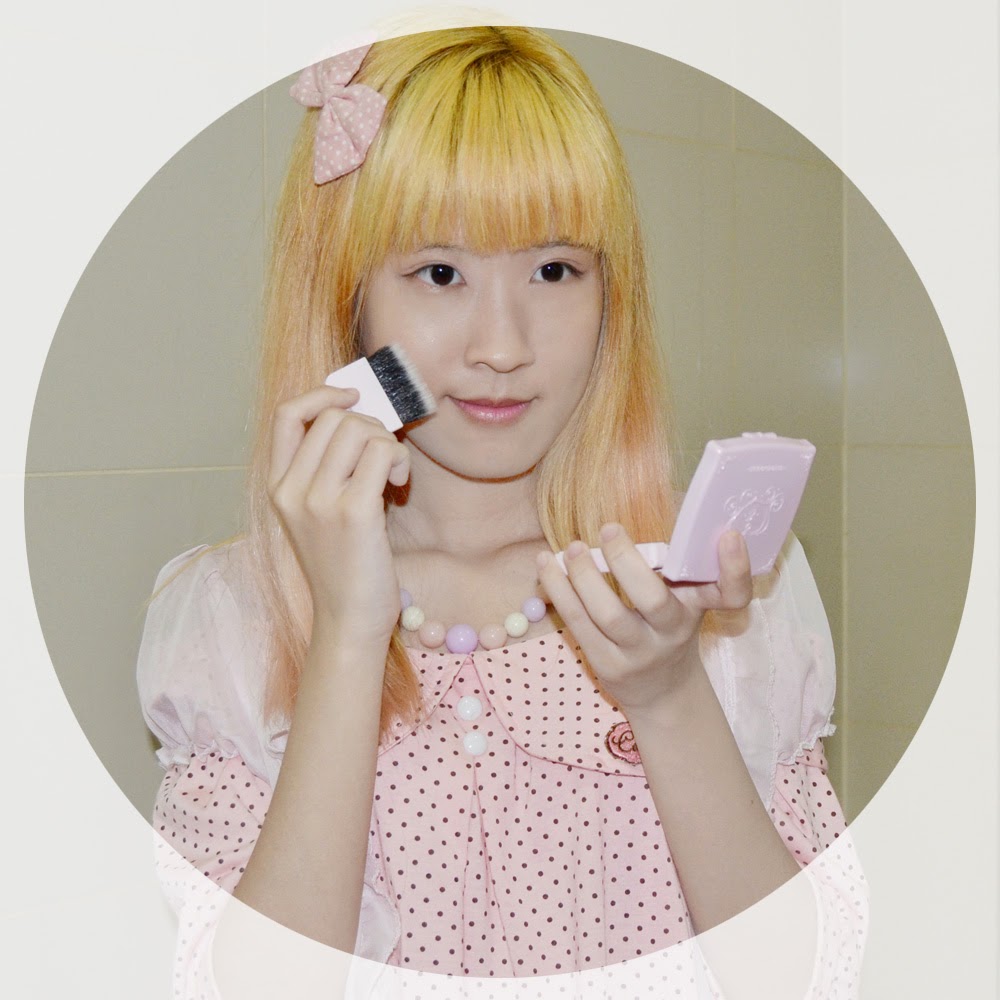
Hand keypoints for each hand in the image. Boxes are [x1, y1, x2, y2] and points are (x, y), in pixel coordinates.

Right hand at [268, 385, 409, 648]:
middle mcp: (291, 490)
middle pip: (334, 417)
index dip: (322, 395)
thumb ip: (328, 468)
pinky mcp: (353, 512)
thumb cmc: (345, 565)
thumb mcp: (321, 513)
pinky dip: (399, 460)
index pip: (287, 415)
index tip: (353, 397)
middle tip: (384, 457)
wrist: (349, 620)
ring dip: (388, 442)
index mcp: (278, 487)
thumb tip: (361, 415)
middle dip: (370, 425)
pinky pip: (383, 453)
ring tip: (392, 475)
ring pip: (360, 428)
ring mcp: (319, 500)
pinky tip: (399, 486)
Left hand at [536, 524, 751, 715]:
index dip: (736, 568)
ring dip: (583, 577)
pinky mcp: (607, 665)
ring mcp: (638, 653)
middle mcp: (672, 632)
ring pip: (608, 615)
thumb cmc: (669, 627)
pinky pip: (578, 625)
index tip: (730, 536)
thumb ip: (674, 565)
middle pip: (653, 600)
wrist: (663, 692)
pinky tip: (545, 566)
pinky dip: (559, 592)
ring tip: (571, 548)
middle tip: (609, 529)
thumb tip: (647, 514)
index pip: (732, 595)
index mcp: (697, 608)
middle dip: (626, 562)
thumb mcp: (685, 598)